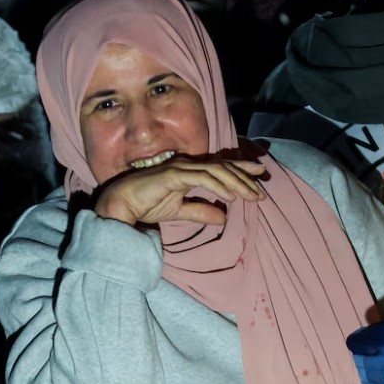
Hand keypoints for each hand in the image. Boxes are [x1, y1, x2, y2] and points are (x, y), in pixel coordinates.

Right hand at [94, 158, 265, 225]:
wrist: (121, 205)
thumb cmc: (145, 205)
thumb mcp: (179, 211)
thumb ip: (200, 211)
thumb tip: (223, 218)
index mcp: (187, 171)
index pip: (219, 168)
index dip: (240, 171)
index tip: (259, 178)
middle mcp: (186, 165)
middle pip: (222, 166)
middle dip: (245, 175)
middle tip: (262, 187)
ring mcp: (180, 168)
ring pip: (216, 171)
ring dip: (237, 183)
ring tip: (252, 196)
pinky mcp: (174, 174)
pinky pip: (202, 178)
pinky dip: (219, 185)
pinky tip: (231, 196)